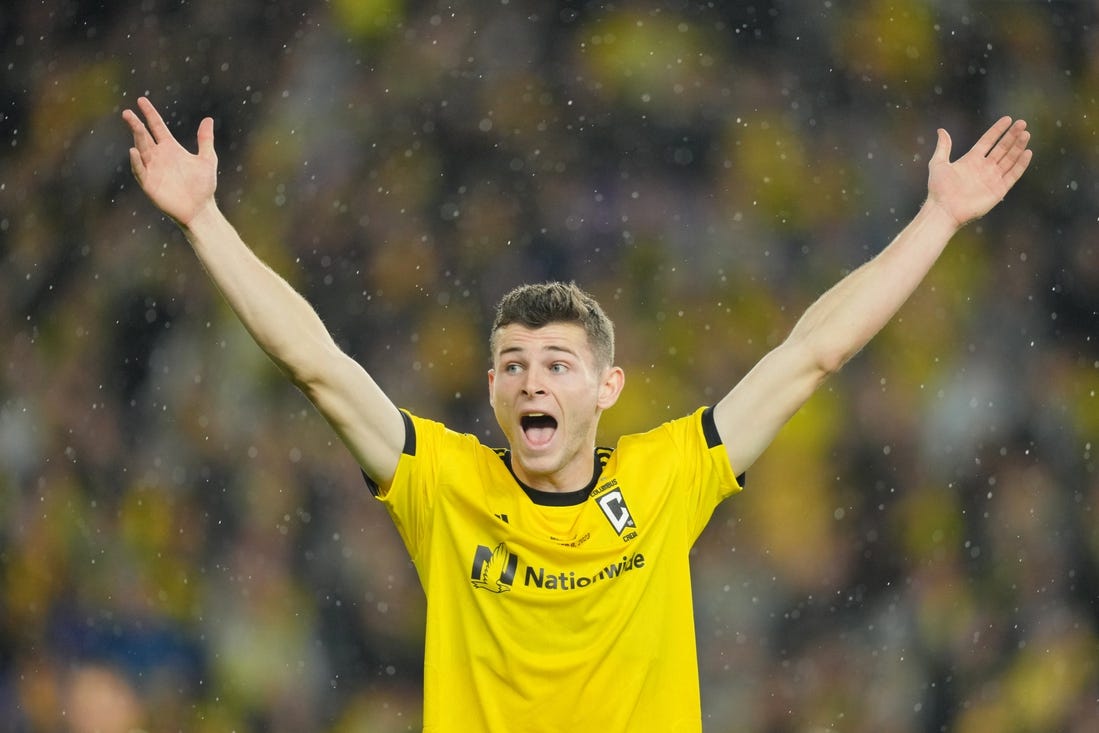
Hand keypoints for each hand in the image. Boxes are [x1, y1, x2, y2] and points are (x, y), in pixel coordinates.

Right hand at [122, 97, 216, 226]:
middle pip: (144, 136)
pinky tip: (134, 151)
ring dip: (137, 138)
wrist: (201, 209)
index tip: (141, 100)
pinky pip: (140, 170)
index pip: (156, 127)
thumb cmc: (203, 186)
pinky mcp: (149, 184)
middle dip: (136, 124)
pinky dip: (136, 161)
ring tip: (134, 125)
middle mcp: (159, 156)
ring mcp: (153, 170)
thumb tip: (208, 119)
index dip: (150, 114)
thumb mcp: (207, 159)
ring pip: (141, 150)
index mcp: (171, 148)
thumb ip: (205, 140)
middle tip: (128, 112)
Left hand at [926, 116, 1032, 227]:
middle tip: (1022, 123)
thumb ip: (943, 147)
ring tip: (1026, 134)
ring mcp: (992, 178)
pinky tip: (1027, 152)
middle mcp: (984, 168)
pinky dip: (1020, 164)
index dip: (998, 130)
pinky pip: (1013, 175)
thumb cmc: (939, 189)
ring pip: (1009, 159)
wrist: (944, 210)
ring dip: (1018, 147)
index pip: (988, 141)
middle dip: (1012, 136)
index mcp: (971, 160)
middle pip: (1002, 148)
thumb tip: (941, 130)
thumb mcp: (938, 164)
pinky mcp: (999, 190)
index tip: (1008, 119)